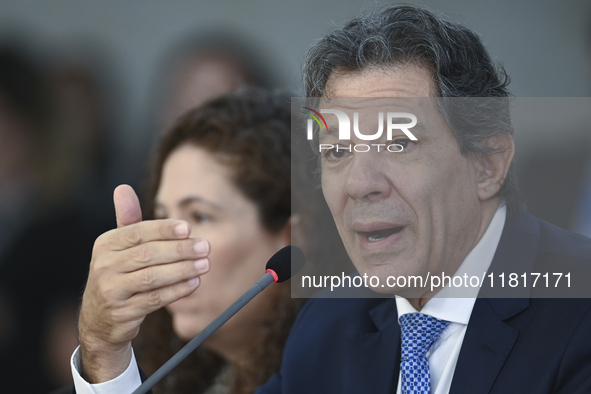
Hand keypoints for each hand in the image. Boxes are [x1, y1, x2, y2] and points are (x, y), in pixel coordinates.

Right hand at [78, 185, 209, 382]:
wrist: (99, 320)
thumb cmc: (118, 274)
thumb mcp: (118, 247)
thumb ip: (127, 219)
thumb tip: (123, 187)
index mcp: (105, 244)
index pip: (137, 232)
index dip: (163, 229)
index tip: (188, 228)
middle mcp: (104, 266)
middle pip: (148, 254)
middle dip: (180, 250)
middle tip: (205, 247)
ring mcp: (112, 291)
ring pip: (153, 277)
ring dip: (183, 270)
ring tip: (205, 265)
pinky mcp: (123, 312)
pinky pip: (154, 299)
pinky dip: (176, 290)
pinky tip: (194, 283)